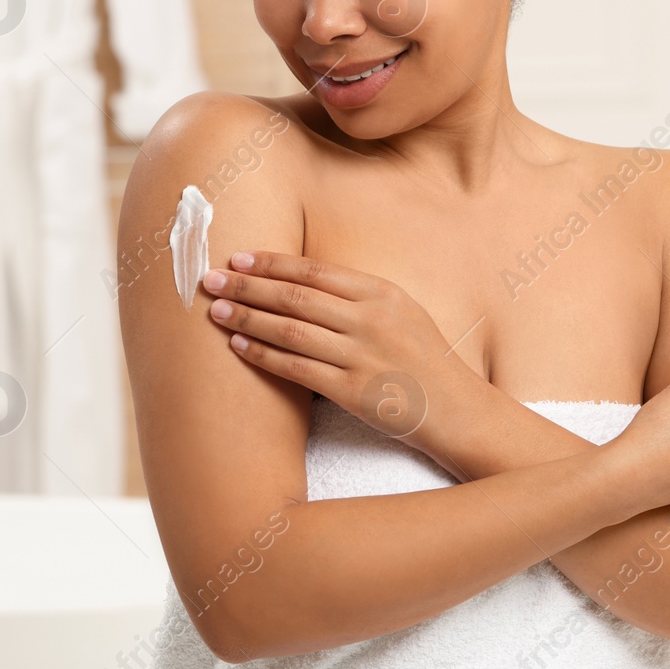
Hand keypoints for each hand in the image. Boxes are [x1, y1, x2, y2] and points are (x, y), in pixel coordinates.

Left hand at [201, 250, 462, 438]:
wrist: (458, 410)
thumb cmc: (425, 359)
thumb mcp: (402, 311)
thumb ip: (358, 296)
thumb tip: (301, 281)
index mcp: (382, 293)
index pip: (314, 271)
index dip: (271, 263)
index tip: (238, 258)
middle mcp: (370, 320)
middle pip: (295, 296)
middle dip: (247, 286)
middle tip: (211, 280)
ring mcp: (362, 356)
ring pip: (290, 330)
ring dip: (247, 318)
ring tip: (216, 310)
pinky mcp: (353, 392)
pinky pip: (297, 369)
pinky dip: (263, 355)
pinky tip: (239, 345)